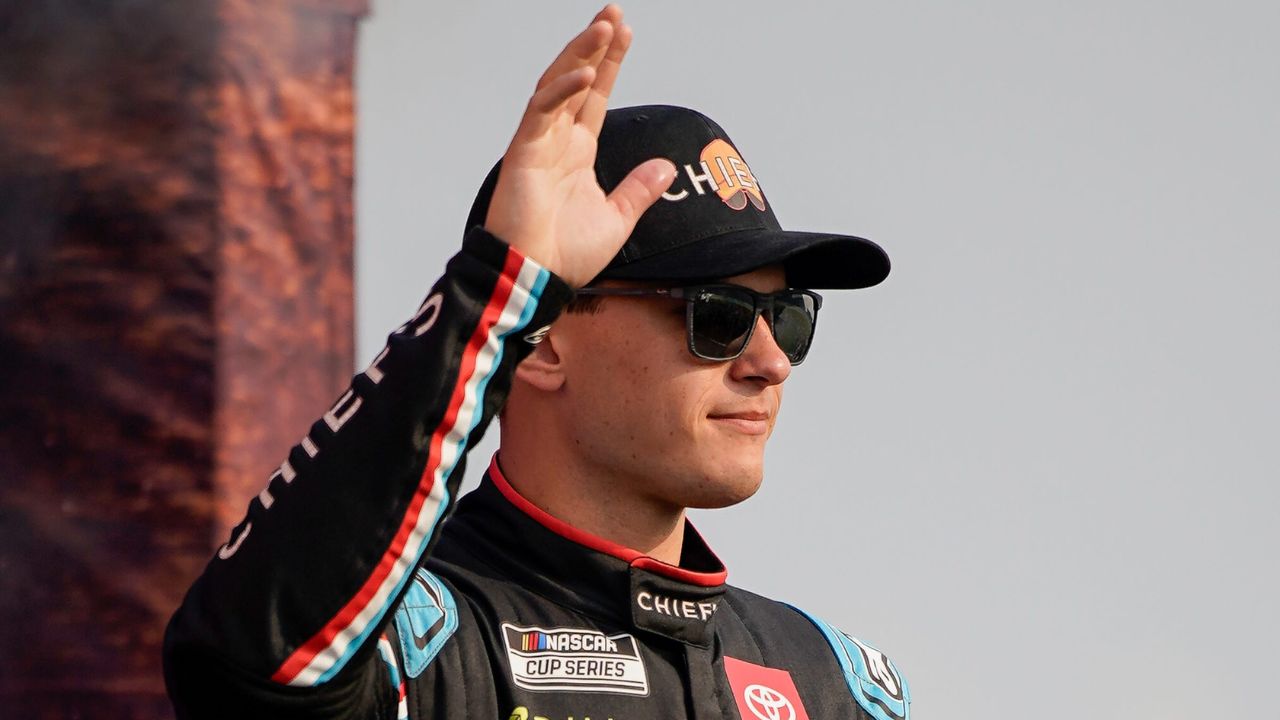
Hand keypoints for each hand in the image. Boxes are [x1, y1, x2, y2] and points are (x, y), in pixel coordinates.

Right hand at [484, 5, 675, 287]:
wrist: (535, 278)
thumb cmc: (564, 255)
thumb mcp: (617, 219)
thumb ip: (638, 191)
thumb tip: (665, 168)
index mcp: (576, 152)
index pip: (594, 97)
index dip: (608, 64)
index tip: (624, 34)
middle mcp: (556, 140)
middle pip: (575, 80)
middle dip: (594, 46)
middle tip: (613, 14)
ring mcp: (537, 143)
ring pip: (557, 86)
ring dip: (579, 56)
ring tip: (603, 27)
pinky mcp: (523, 153)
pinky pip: (542, 112)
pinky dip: (562, 92)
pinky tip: (584, 75)